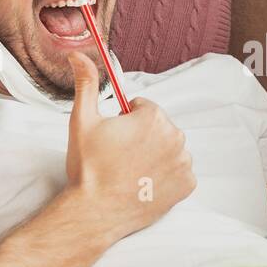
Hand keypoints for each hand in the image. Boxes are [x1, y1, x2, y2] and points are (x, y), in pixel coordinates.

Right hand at [62, 51, 196, 242]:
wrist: (94, 212)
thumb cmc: (88, 167)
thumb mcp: (82, 120)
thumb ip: (86, 83)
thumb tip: (78, 53)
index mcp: (154, 116)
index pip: (142, 108)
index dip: (124, 122)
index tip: (113, 138)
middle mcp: (176, 136)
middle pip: (158, 127)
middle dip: (141, 137)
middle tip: (119, 157)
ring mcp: (184, 163)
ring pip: (169, 149)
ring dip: (155, 155)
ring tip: (131, 172)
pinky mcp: (188, 185)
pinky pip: (179, 172)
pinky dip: (166, 176)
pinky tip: (145, 184)